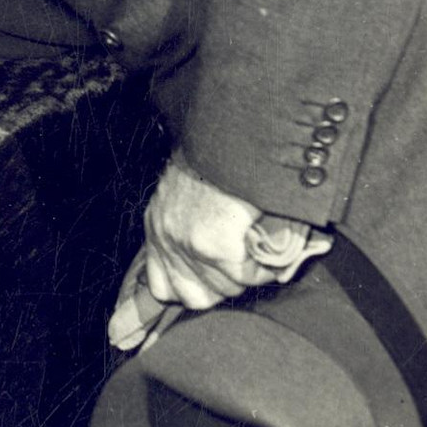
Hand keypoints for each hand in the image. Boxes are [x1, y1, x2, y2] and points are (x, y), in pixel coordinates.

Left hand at [141, 151, 278, 309]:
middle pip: (195, 298)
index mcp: (157, 223)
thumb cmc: (218, 156)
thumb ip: (191, 226)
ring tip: (259, 248)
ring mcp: (188, 244)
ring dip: (248, 275)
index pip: (161, 286)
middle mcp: (165, 237)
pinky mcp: (214, 245)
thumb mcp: (189, 190)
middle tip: (244, 263)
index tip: (214, 280)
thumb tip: (218, 268)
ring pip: (226, 290)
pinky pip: (249, 276)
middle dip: (224, 286)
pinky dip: (265, 265)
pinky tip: (269, 240)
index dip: (191, 288)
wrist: (231, 129)